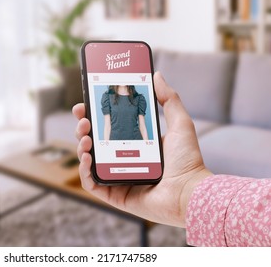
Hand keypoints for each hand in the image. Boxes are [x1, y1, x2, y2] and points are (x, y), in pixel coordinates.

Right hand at [72, 72, 212, 226]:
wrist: (190, 192)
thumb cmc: (188, 161)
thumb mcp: (180, 123)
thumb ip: (169, 99)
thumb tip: (156, 75)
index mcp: (135, 143)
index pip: (108, 127)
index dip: (94, 115)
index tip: (86, 104)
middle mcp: (123, 159)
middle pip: (95, 142)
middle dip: (83, 128)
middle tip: (83, 119)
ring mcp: (117, 177)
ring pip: (89, 160)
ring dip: (81, 146)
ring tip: (85, 138)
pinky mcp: (115, 195)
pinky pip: (92, 184)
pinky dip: (84, 171)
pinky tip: (87, 158)